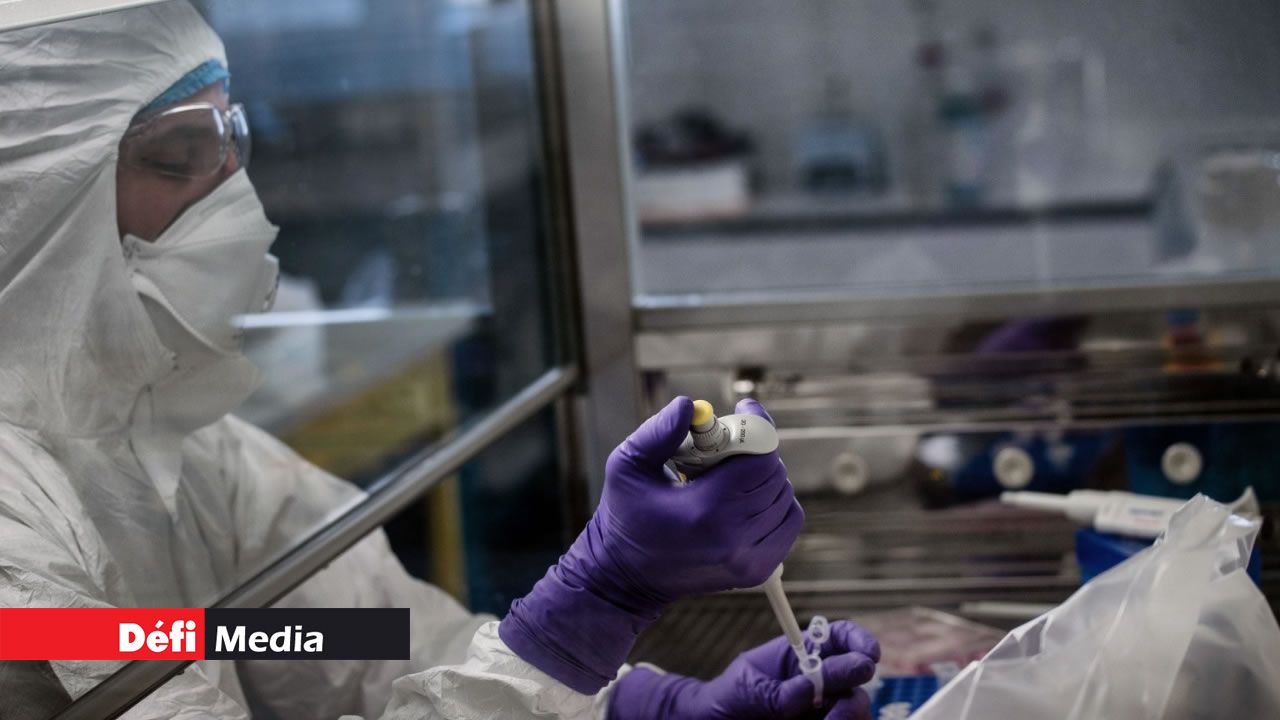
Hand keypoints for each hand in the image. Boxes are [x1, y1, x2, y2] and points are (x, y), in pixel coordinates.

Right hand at [594, 396, 802, 603]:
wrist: (626, 578)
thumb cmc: (625, 516)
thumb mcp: (626, 466)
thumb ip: (658, 432)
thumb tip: (689, 406)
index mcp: (704, 510)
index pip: (760, 459)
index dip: (758, 427)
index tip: (744, 410)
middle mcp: (733, 538)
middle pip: (774, 474)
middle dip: (756, 450)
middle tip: (728, 445)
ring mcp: (748, 560)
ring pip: (784, 496)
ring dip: (765, 477)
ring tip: (730, 476)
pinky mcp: (757, 571)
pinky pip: (788, 521)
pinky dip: (776, 503)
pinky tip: (745, 498)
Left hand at [609, 620, 880, 719]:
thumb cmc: (728, 698)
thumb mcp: (748, 688)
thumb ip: (779, 691)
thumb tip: (812, 688)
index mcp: (801, 654)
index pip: (840, 637)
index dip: (859, 640)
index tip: (869, 654)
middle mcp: (819, 680)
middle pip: (857, 676)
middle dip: (854, 685)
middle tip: (840, 701)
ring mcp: (823, 708)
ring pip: (856, 708)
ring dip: (847, 714)